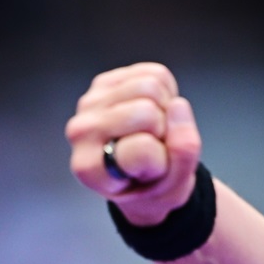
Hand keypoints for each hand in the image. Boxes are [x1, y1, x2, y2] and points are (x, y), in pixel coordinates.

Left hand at [66, 63, 201, 227]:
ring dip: (165, 109)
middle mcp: (81, 132)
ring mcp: (91, 102)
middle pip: (146, 111)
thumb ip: (183, 153)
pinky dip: (165, 92)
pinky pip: (154, 73)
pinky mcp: (106, 82)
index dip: (161, 158)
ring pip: (150, 85)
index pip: (142, 149)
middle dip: (163, 129)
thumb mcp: (174, 189)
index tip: (150, 170)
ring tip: (154, 130)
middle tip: (155, 146)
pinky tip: (153, 112)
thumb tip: (178, 105)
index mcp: (90, 168)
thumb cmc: (150, 185)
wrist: (136, 174)